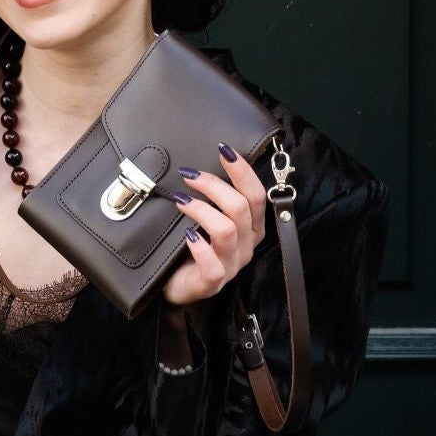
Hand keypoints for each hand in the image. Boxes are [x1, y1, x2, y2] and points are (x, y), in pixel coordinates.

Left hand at [161, 142, 267, 307]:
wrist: (177, 286)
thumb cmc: (193, 248)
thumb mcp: (210, 220)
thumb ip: (216, 199)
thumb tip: (206, 165)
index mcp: (252, 228)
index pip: (257, 195)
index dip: (242, 171)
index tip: (224, 150)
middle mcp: (247, 246)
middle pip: (240, 208)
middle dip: (214, 185)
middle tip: (189, 176)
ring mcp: (232, 266)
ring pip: (226, 230)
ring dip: (201, 210)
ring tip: (180, 201)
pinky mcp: (213, 282)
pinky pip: (211, 263)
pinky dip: (198, 245)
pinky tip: (186, 234)